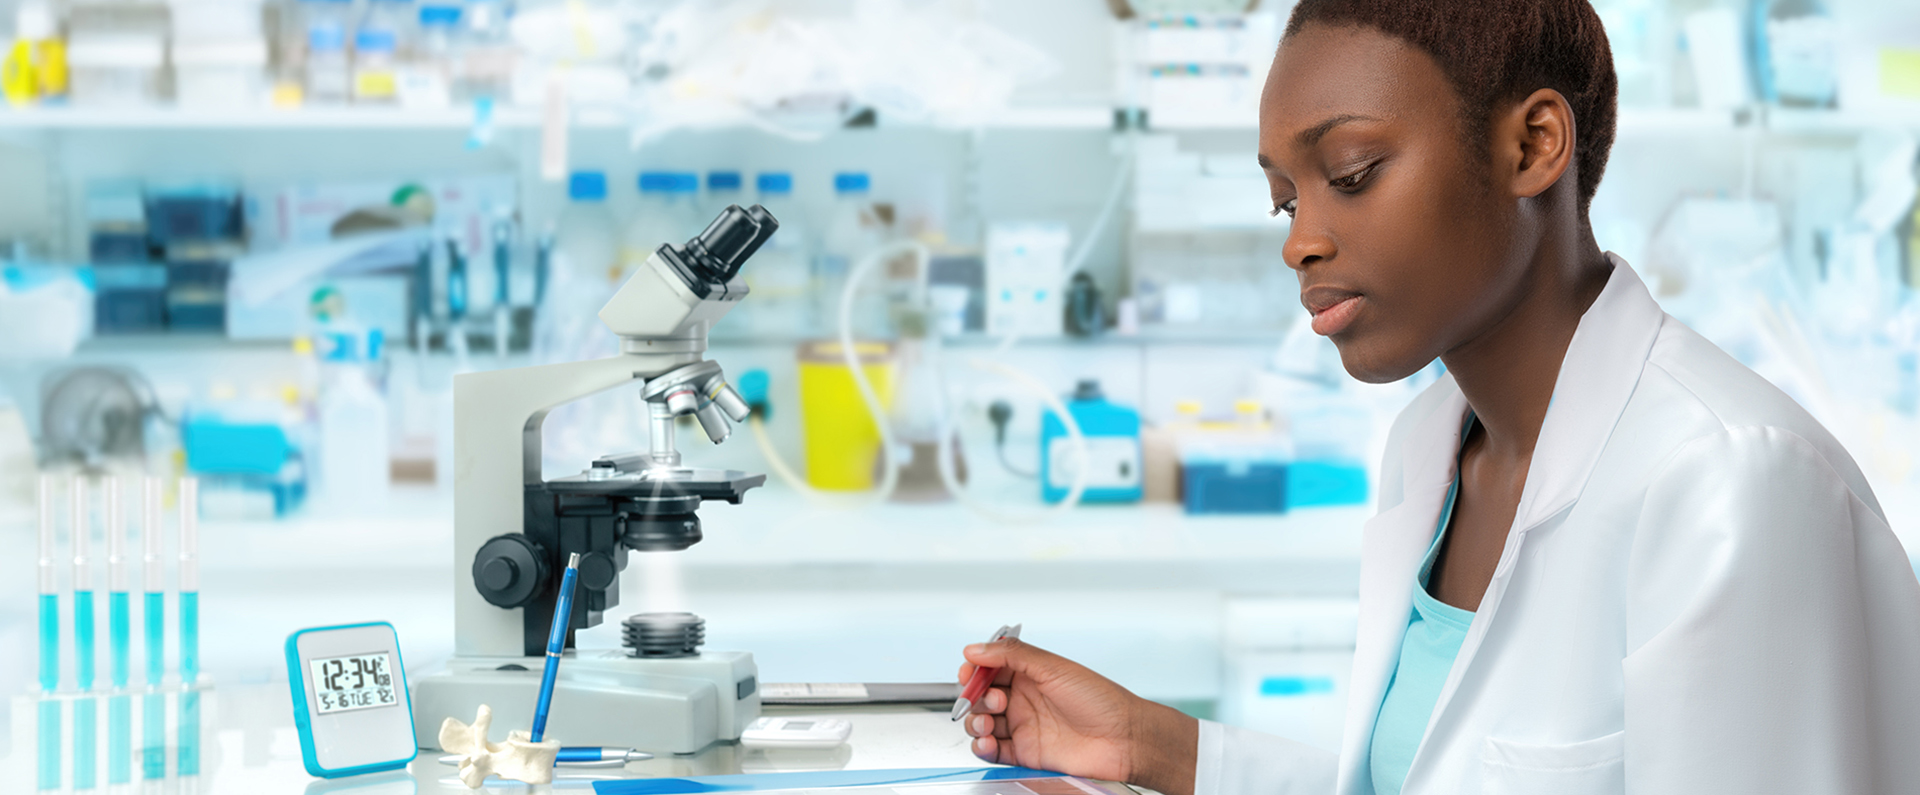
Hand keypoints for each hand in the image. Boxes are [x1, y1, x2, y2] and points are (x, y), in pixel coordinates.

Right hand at [958, 638, 1196, 794]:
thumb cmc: (1101, 700)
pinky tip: (987, 742)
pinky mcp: (1025, 753)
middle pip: (981, 697)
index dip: (974, 670)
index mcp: (1029, 674)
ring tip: (987, 724)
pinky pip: (992, 750)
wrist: (1125, 739)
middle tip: (993, 700)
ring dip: (975, 722)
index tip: (969, 673)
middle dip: (975, 697)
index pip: (989, 668)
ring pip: (982, 723)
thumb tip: (975, 648)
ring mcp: (1023, 727)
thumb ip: (1012, 654)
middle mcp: (1023, 699)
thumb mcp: (1053, 667)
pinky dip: (982, 747)